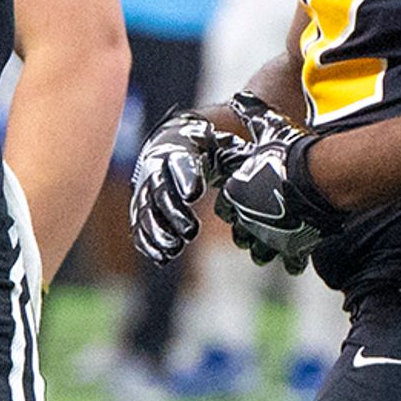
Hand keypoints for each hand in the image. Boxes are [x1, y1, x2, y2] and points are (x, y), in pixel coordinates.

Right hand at [128, 103, 231, 264]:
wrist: (172, 142)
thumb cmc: (206, 148)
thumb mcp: (223, 145)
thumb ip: (238, 156)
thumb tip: (261, 164)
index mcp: (180, 147)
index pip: (180, 161)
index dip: (185, 177)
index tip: (194, 194)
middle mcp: (157, 167)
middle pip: (159, 190)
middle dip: (172, 212)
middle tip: (190, 231)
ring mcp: (145, 188)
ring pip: (144, 210)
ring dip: (158, 232)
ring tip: (174, 248)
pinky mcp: (141, 207)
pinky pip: (139, 226)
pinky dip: (148, 243)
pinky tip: (161, 257)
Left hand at [213, 94, 341, 269]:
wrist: (318, 176)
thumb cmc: (292, 150)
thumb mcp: (270, 127)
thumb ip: (253, 114)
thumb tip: (241, 97)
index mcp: (236, 191)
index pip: (225, 205)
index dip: (234, 201)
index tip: (243, 197)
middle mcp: (247, 217)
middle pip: (241, 230)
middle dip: (248, 227)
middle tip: (260, 220)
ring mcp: (268, 235)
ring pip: (261, 249)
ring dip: (266, 246)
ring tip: (276, 238)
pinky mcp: (292, 246)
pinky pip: (289, 259)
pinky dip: (292, 259)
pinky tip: (295, 258)